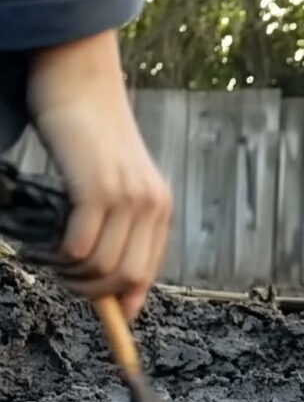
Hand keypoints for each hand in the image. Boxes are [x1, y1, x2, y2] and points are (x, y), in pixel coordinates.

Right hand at [26, 29, 171, 320]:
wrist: (80, 82)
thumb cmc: (88, 134)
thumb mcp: (112, 182)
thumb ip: (116, 223)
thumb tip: (108, 277)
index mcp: (158, 207)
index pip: (147, 272)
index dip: (125, 300)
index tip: (109, 318)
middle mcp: (150, 205)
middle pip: (126, 278)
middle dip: (92, 292)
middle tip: (62, 279)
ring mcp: (127, 197)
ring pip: (102, 268)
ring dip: (72, 277)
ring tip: (52, 263)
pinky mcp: (98, 189)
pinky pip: (81, 247)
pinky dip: (61, 258)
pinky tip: (48, 250)